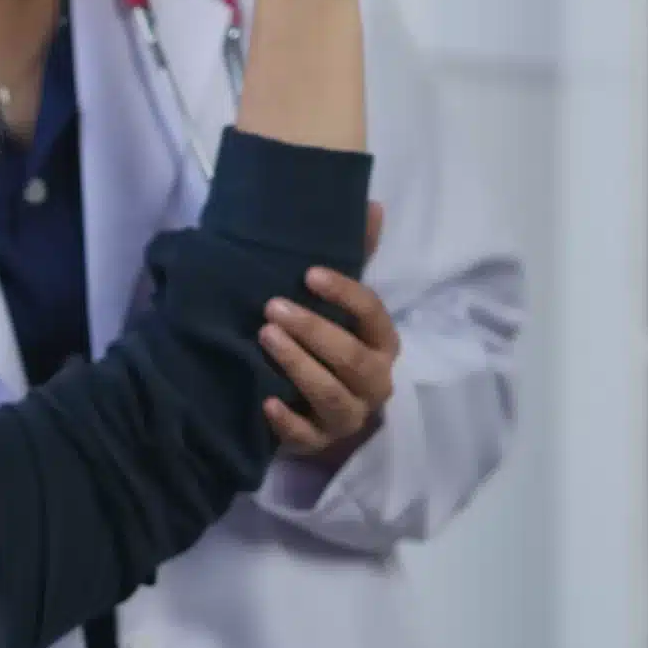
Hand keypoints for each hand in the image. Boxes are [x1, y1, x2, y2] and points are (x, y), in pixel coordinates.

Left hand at [259, 204, 397, 459]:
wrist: (313, 408)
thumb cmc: (328, 344)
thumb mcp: (339, 303)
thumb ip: (356, 257)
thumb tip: (371, 204)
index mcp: (383, 345)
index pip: (373, 316)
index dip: (345, 294)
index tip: (308, 273)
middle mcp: (374, 382)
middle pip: (351, 358)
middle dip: (313, 330)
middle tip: (273, 307)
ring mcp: (349, 417)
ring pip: (330, 394)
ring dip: (298, 365)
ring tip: (265, 337)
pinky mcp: (319, 443)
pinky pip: (306, 435)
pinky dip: (286, 420)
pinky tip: (264, 401)